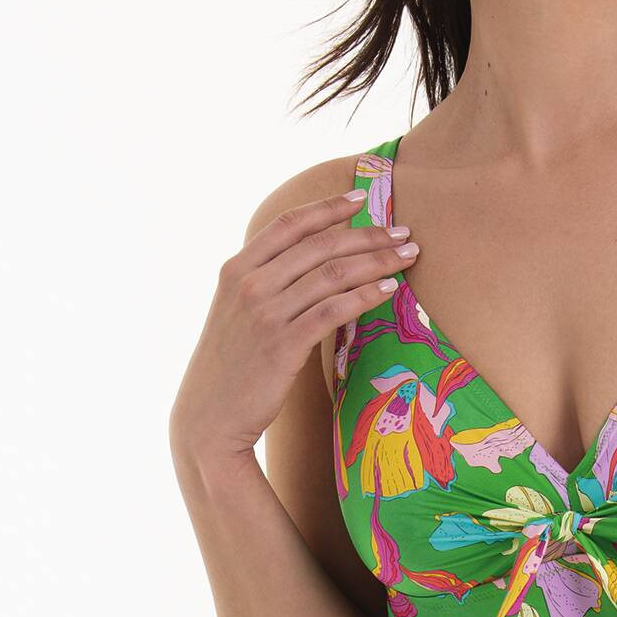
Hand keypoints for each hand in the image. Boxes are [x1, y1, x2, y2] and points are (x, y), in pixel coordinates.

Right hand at [169, 186, 418, 469]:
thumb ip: (267, 282)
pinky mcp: (283, 344)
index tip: (363, 198)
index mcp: (236, 268)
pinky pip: (333, 310)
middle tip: (403, 234)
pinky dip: (365, 295)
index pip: (289, 224)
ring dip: (377, 261)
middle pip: (320, 245)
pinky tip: (389, 289)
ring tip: (408, 257)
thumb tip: (314, 262)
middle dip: (368, 235)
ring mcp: (265, 313)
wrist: (209, 417)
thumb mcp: (237, 311)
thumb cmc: (230, 365)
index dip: (328, 206)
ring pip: (332, 274)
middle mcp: (249, 284)